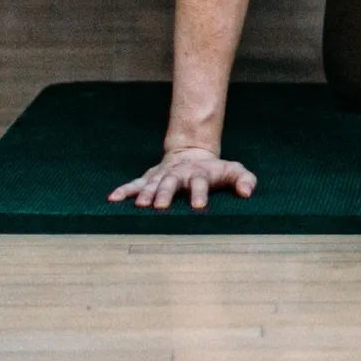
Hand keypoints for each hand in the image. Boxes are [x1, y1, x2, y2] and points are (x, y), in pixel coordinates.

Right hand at [107, 146, 255, 209]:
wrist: (193, 153)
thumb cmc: (215, 170)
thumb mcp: (233, 171)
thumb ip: (244, 180)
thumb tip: (247, 193)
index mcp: (199, 174)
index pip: (199, 183)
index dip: (199, 193)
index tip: (198, 206)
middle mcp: (178, 174)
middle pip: (171, 183)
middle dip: (165, 194)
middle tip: (161, 207)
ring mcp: (163, 176)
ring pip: (152, 184)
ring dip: (146, 195)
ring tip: (139, 206)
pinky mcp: (150, 178)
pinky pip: (135, 184)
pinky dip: (124, 190)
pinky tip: (112, 199)